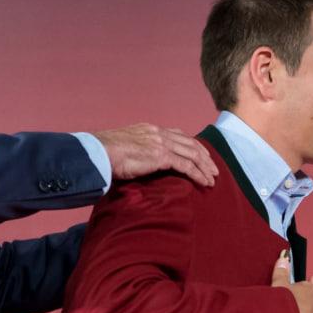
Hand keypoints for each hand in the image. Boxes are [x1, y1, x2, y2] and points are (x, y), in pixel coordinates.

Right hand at [93, 123, 218, 185]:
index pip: (178, 135)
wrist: (99, 152)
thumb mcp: (125, 146)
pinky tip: (205, 182)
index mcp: (150, 129)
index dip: (193, 145)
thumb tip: (139, 160)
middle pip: (190, 143)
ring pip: (192, 154)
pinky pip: (186, 166)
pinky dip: (198, 174)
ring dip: (205, 167)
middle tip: (213, 168)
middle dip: (204, 156)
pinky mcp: (161, 156)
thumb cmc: (105, 153)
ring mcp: (161, 144)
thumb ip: (137, 150)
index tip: (201, 155)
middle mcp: (159, 133)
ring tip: (213, 178)